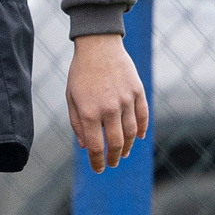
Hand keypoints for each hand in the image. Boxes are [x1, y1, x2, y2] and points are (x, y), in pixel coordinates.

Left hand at [68, 32, 148, 171]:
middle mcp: (109, 108)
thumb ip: (78, 123)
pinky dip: (142, 129)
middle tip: (112, 163)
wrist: (98, 45)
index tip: (99, 169)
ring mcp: (126, 100)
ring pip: (131, 133)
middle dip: (114, 157)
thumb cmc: (81, 73)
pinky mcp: (137, 91)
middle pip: (116, 143)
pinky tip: (138, 137)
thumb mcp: (72, 98)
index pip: (96, 146)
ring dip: (128, 146)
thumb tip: (85, 145)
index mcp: (90, 112)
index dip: (98, 161)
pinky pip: (143, 116)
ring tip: (123, 152)